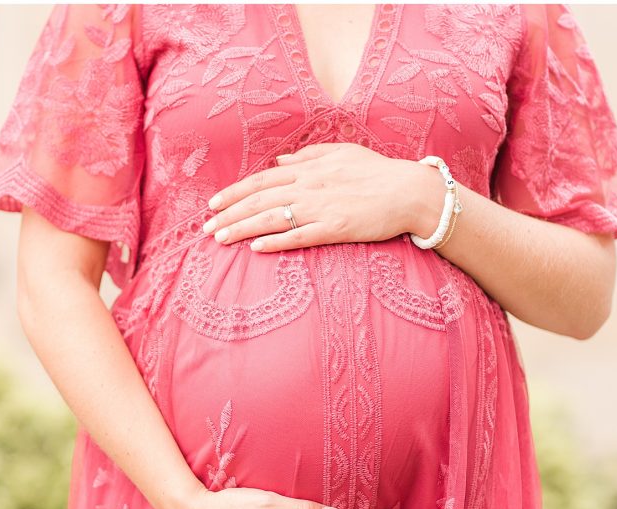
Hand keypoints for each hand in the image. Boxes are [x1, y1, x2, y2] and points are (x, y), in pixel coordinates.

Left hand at [201, 142, 430, 252]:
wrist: (411, 191)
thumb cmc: (378, 172)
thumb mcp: (341, 152)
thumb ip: (308, 155)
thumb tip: (279, 159)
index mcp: (309, 168)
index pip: (262, 179)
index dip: (235, 191)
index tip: (214, 203)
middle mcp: (309, 186)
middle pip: (259, 199)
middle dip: (229, 213)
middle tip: (206, 228)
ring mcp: (321, 207)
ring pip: (271, 218)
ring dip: (242, 228)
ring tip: (220, 239)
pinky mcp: (335, 228)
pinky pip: (299, 236)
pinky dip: (275, 241)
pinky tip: (255, 248)